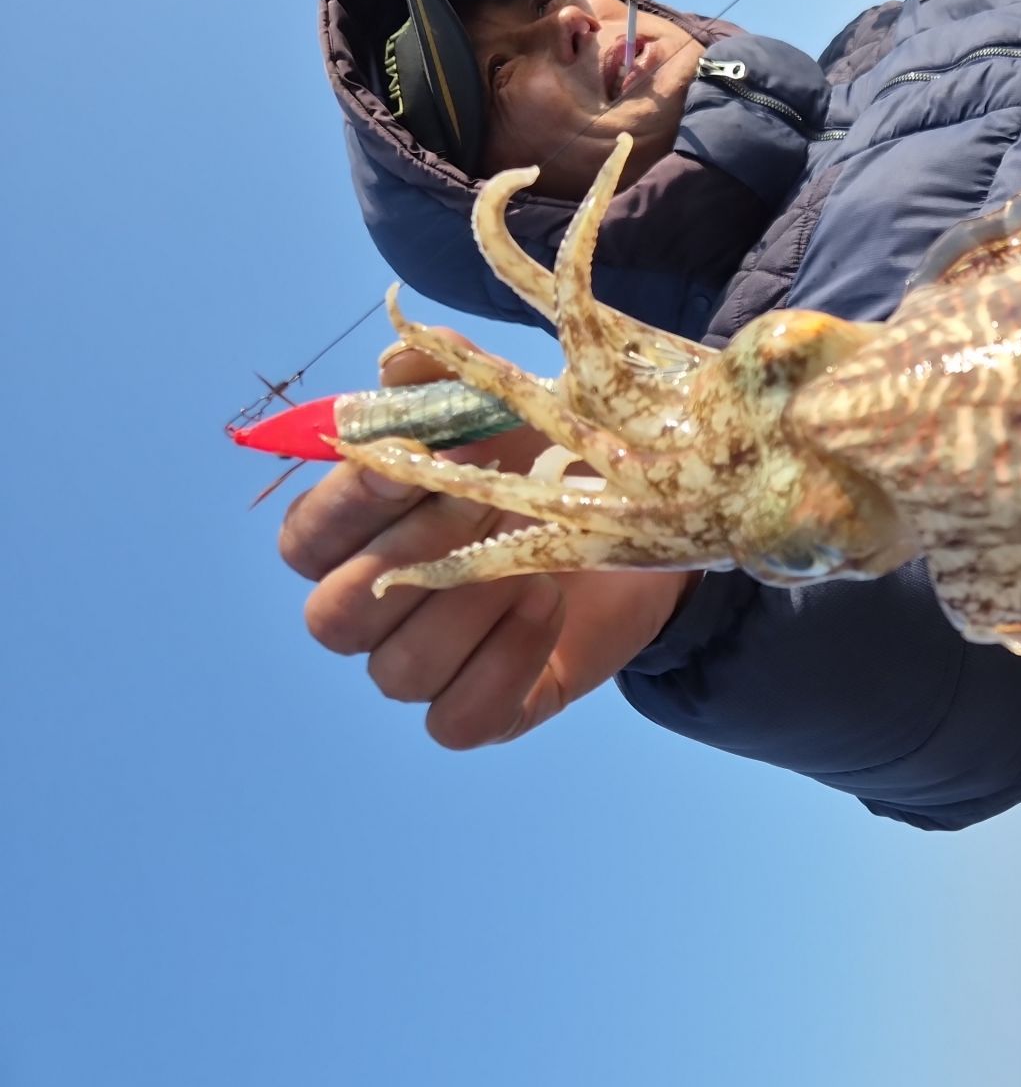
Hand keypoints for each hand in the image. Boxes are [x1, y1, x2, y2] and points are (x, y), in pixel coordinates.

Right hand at [279, 334, 697, 748]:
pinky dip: (502, 666)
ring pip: (397, 671)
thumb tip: (398, 364)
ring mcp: (426, 669)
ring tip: (534, 560)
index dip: (347, 504)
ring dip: (467, 609)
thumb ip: (442, 379)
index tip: (416, 458)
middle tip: (488, 500)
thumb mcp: (505, 408)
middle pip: (335, 617)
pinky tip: (549, 608)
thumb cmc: (554, 463)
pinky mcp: (484, 712)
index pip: (304, 541)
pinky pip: (458, 722)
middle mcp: (374, 614)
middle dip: (411, 555)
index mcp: (355, 540)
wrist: (652, 527)